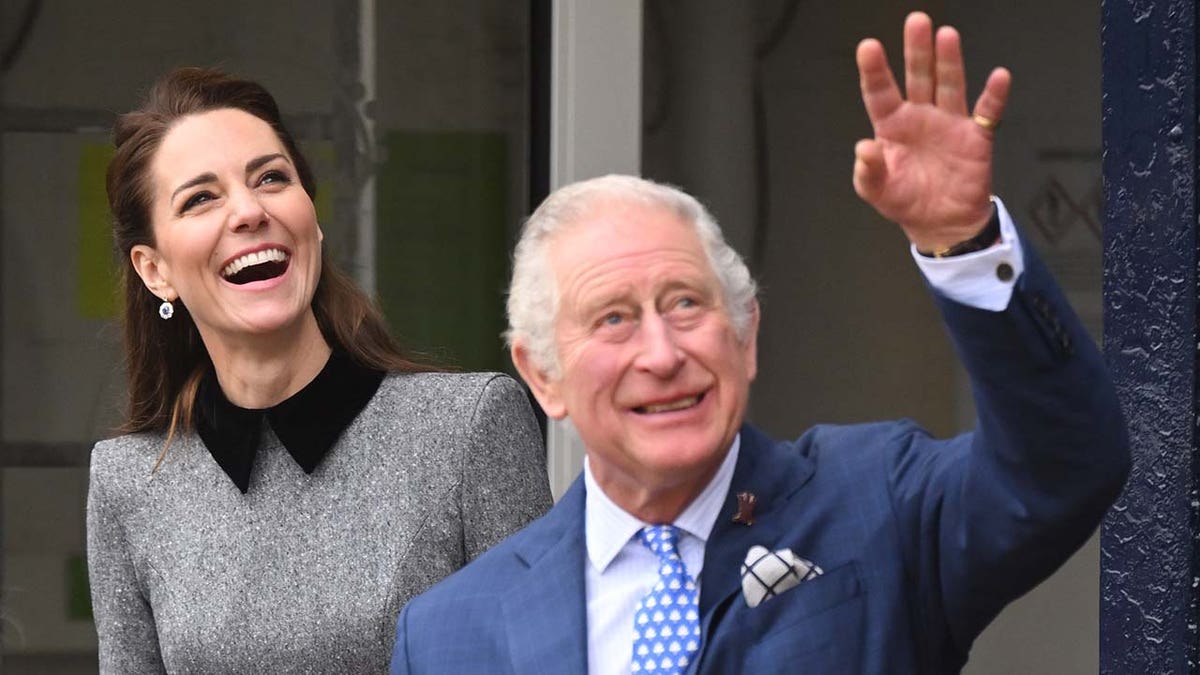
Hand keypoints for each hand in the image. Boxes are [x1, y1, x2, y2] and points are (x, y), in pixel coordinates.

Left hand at [853, 12, 1010, 251]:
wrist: (941, 225)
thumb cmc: (905, 202)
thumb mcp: (878, 192)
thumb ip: (868, 172)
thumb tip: (863, 148)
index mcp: (892, 127)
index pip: (880, 93)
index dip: (875, 70)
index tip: (869, 46)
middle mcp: (921, 117)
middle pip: (918, 77)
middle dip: (917, 50)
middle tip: (916, 21)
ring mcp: (949, 124)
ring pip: (949, 85)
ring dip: (949, 61)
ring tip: (946, 35)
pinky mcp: (975, 138)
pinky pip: (986, 113)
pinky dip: (994, 96)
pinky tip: (998, 77)